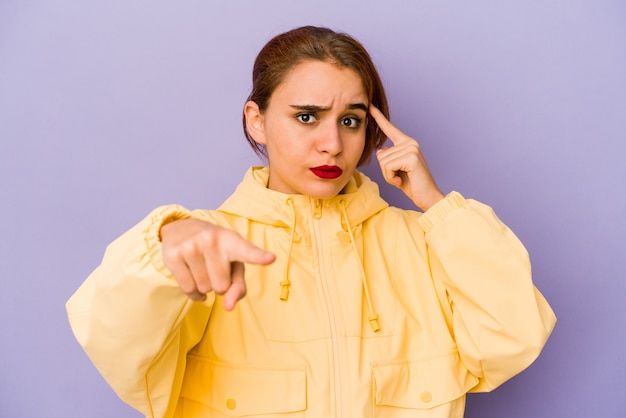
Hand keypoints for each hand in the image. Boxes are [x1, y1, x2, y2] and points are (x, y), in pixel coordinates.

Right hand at [160, 219, 274, 309]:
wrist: (181, 229)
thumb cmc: (216, 252)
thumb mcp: (233, 265)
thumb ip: (238, 287)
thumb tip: (228, 307)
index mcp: (232, 240)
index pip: (247, 251)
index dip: (259, 256)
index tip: (271, 259)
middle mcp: (211, 239)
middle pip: (221, 286)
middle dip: (218, 284)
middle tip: (214, 268)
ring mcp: (191, 245)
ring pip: (204, 289)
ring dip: (204, 287)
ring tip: (202, 268)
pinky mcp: (174, 255)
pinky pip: (188, 289)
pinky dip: (193, 293)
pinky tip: (193, 279)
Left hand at [369, 105, 444, 210]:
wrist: (428, 197)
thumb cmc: (412, 185)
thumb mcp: (396, 169)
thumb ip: (389, 157)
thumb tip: (381, 150)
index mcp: (406, 143)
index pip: (389, 128)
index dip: (378, 118)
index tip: (370, 106)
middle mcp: (410, 143)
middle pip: (380, 154)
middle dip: (385, 170)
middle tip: (400, 177)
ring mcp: (411, 148)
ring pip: (383, 162)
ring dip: (389, 175)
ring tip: (402, 179)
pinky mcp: (411, 157)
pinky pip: (387, 167)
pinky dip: (391, 178)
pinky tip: (402, 181)